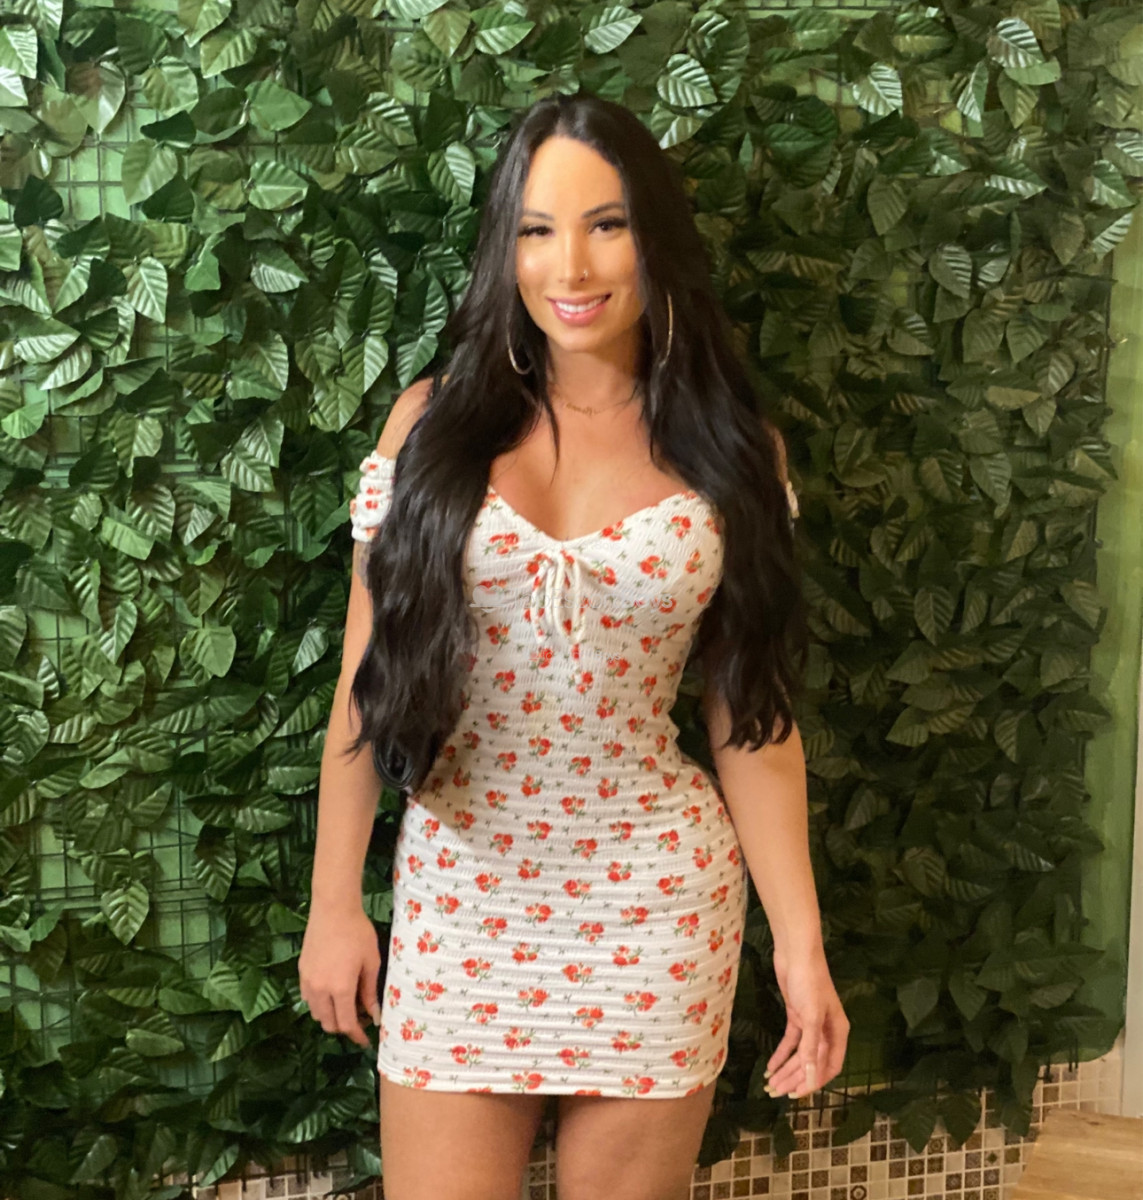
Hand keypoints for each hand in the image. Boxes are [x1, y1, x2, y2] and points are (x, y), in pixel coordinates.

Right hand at [298, 903, 383, 1048]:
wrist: (333, 909)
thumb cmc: (358, 932)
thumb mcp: (370, 962)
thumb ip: (370, 992)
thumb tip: (374, 1016)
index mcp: (340, 989)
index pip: (346, 1024)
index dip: (356, 1036)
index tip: (366, 1041)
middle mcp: (320, 990)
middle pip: (329, 1023)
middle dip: (344, 1027)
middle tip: (360, 1019)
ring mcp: (307, 982)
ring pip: (316, 1013)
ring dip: (331, 1016)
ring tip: (347, 1005)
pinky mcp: (301, 973)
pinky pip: (308, 999)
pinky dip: (320, 1004)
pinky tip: (332, 992)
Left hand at [763, 943, 848, 1100]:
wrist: (796, 953)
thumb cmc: (809, 982)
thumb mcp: (810, 1016)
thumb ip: (811, 1049)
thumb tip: (811, 1078)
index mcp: (838, 1032)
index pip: (830, 1066)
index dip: (815, 1081)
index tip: (797, 1094)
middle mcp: (826, 1030)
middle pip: (812, 1062)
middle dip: (796, 1078)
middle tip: (777, 1093)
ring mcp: (810, 1023)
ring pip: (800, 1054)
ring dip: (786, 1069)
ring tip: (771, 1084)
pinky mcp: (796, 1016)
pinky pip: (790, 1042)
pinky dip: (781, 1054)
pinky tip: (771, 1066)